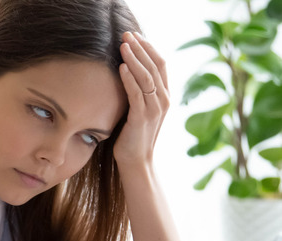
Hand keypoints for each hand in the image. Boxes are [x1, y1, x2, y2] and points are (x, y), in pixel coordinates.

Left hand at [114, 31, 169, 167]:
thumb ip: (138, 92)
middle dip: (141, 47)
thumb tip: (126, 72)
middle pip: (155, 65)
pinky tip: (121, 67)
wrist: (136, 162)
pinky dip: (129, 79)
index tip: (135, 35)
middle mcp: (163, 100)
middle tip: (127, 34)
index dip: (149, 47)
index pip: (160, 64)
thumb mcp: (138, 109)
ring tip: (123, 45)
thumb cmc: (132, 136)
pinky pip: (137, 93)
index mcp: (164, 96)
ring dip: (134, 59)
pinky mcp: (142, 118)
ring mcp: (155, 109)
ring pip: (146, 76)